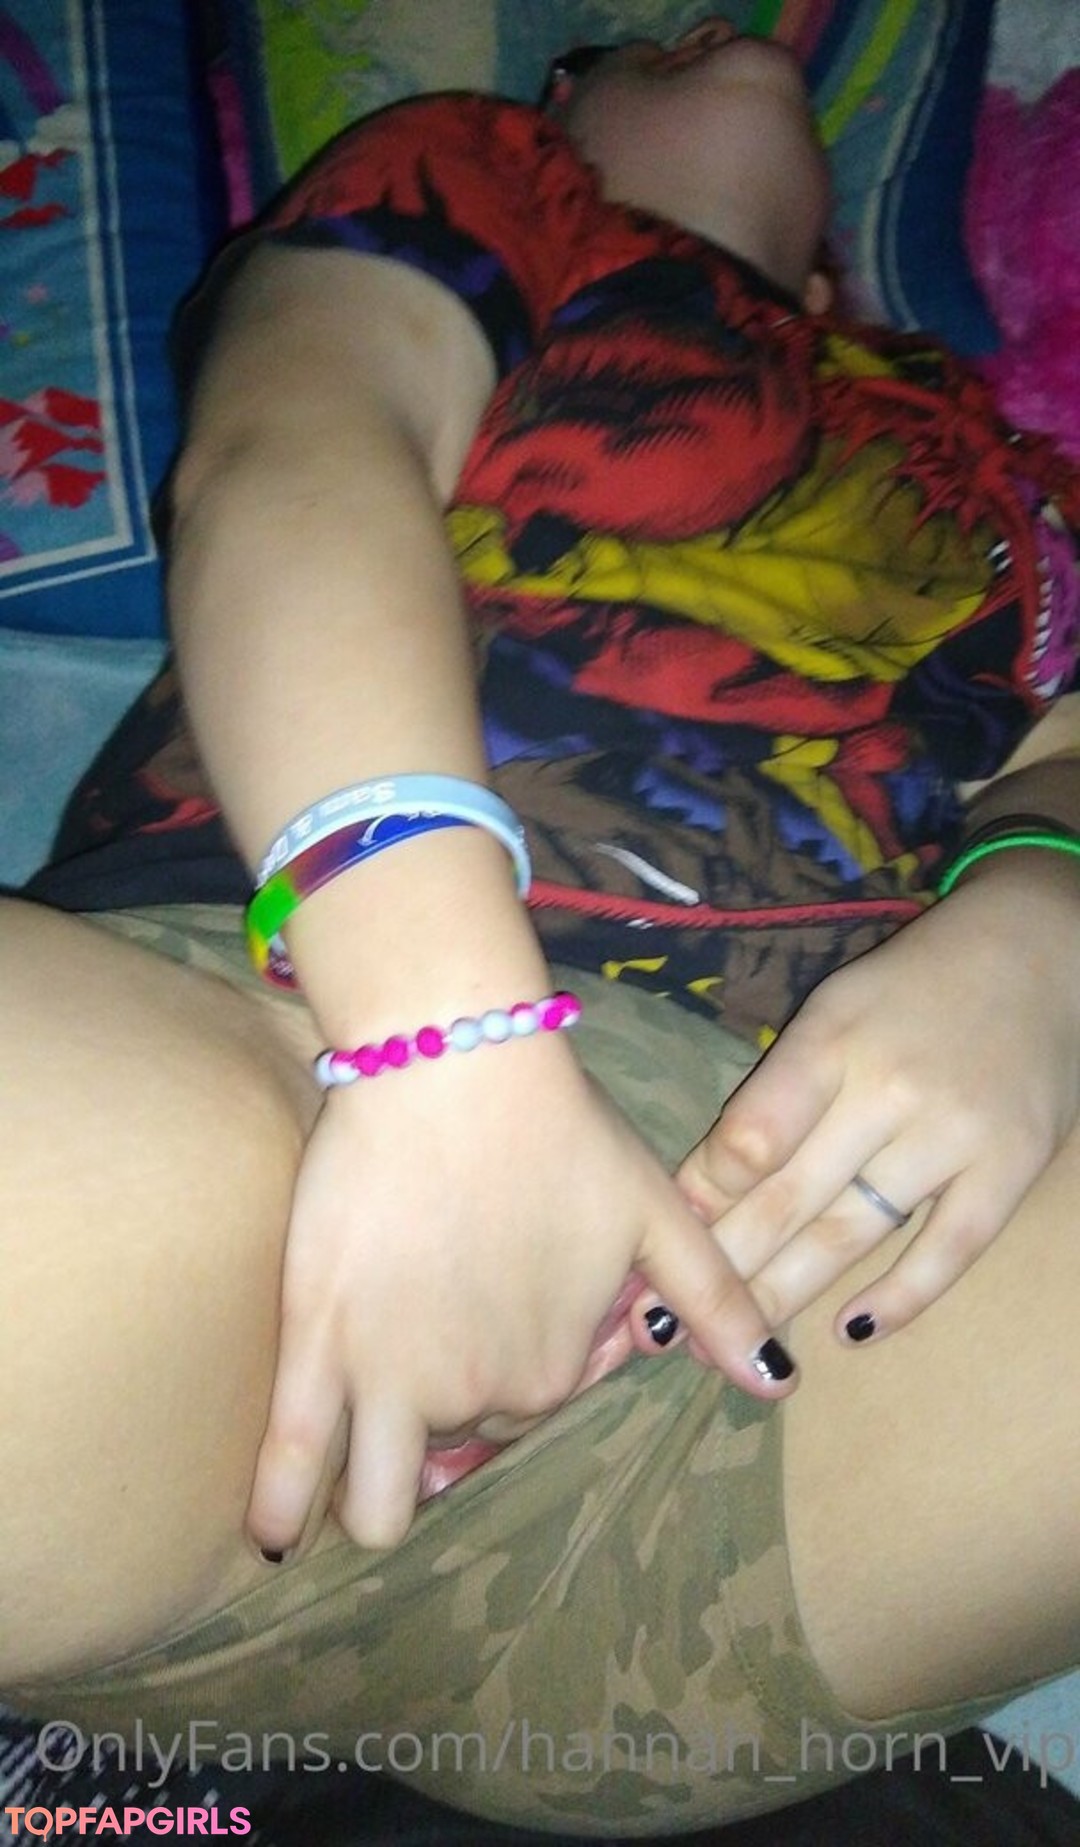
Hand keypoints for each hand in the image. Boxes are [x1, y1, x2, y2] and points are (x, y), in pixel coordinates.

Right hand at [247, 1034, 794, 1553]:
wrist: (453, 1061)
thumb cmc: (559, 1126)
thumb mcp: (656, 1213)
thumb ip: (715, 1301)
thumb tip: (781, 1386)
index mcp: (556, 1369)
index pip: (536, 1407)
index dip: (527, 1358)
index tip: (512, 1294)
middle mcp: (477, 1392)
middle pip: (460, 1440)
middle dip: (456, 1409)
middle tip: (444, 1316)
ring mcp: (389, 1375)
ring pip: (382, 1495)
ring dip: (381, 1490)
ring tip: (368, 1457)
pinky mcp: (314, 1343)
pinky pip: (290, 1459)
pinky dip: (281, 1509)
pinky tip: (273, 1538)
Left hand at [631, 865, 1079, 1349]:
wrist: (1041, 955)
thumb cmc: (913, 989)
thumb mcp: (834, 1009)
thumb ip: (777, 1089)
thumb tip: (707, 1184)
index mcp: (833, 1039)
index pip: (752, 1135)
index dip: (703, 1196)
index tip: (661, 1241)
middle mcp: (889, 1088)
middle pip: (792, 1195)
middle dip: (725, 1266)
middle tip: (669, 1325)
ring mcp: (954, 1134)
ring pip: (854, 1231)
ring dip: (788, 1291)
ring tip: (737, 1340)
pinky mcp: (1009, 1169)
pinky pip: (948, 1250)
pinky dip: (899, 1298)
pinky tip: (847, 1329)